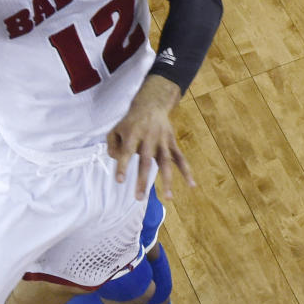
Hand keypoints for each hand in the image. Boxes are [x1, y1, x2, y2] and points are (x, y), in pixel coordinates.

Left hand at [106, 75, 191, 199]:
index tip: (120, 181)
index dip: (122, 166)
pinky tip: (191, 185)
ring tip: (168, 197)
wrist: (151, 105)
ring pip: (165, 163)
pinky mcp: (172, 143)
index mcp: (132, 134)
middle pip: (146, 161)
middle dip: (143, 180)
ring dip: (167, 180)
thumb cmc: (130, 123)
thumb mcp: (115, 129)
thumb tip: (116, 160)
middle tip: (139, 198)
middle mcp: (148, 138)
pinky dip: (186, 171)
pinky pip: (180, 158)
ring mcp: (162, 141)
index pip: (126, 152)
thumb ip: (112, 145)